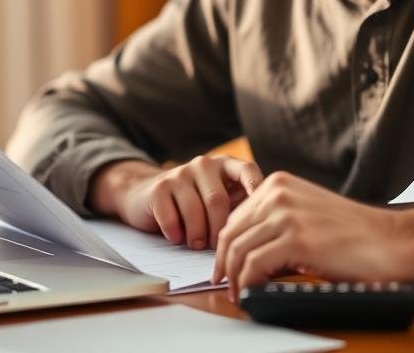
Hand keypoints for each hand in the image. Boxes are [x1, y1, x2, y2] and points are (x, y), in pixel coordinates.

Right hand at [89, 155, 263, 249]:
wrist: (146, 195)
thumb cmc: (194, 204)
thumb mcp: (220, 199)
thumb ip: (240, 206)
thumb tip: (266, 233)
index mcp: (225, 165)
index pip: (248, 171)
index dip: (258, 190)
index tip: (265, 213)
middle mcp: (204, 164)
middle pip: (218, 201)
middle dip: (219, 231)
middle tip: (218, 249)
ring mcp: (180, 173)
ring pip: (195, 211)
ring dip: (197, 236)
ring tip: (196, 244)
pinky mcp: (159, 187)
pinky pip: (172, 218)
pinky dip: (176, 234)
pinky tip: (177, 237)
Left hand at [212, 171, 413, 300]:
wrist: (391, 241)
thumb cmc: (354, 234)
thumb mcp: (307, 214)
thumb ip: (277, 222)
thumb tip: (247, 251)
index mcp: (278, 183)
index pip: (235, 216)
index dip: (226, 245)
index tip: (225, 266)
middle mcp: (278, 192)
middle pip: (230, 232)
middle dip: (224, 263)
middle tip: (225, 285)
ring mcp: (286, 214)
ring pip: (238, 249)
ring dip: (233, 277)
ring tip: (238, 294)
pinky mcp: (295, 239)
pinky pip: (254, 265)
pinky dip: (247, 283)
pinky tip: (252, 293)